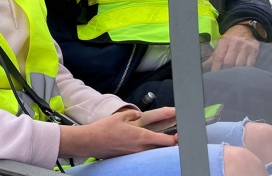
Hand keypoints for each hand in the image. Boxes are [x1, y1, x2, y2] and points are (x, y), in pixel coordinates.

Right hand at [58, 109, 176, 158]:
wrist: (91, 142)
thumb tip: (138, 114)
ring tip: (162, 143)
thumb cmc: (104, 129)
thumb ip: (132, 114)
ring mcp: (134, 154)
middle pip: (162, 150)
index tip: (180, 135)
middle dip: (170, 146)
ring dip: (159, 149)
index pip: (165, 141)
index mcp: (141, 136)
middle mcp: (140, 148)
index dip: (176, 139)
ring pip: (153, 153)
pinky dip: (148, 152)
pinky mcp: (128, 157)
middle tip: (176, 140)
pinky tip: (145, 147)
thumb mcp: (120, 116)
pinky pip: (143, 155)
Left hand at [203, 23, 259, 71]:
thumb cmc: (231, 38)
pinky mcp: (255, 51)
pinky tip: (242, 71)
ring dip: (235, 71)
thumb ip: (213, 56)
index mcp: (224, 41)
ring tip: (233, 74)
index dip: (215, 68)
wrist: (245, 28)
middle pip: (228, 62)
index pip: (218, 57)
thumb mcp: (221, 43)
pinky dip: (245, 69)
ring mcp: (246, 47)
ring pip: (239, 65)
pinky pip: (250, 64)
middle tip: (224, 75)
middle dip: (225, 70)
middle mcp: (235, 43)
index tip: (214, 75)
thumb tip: (203, 66)